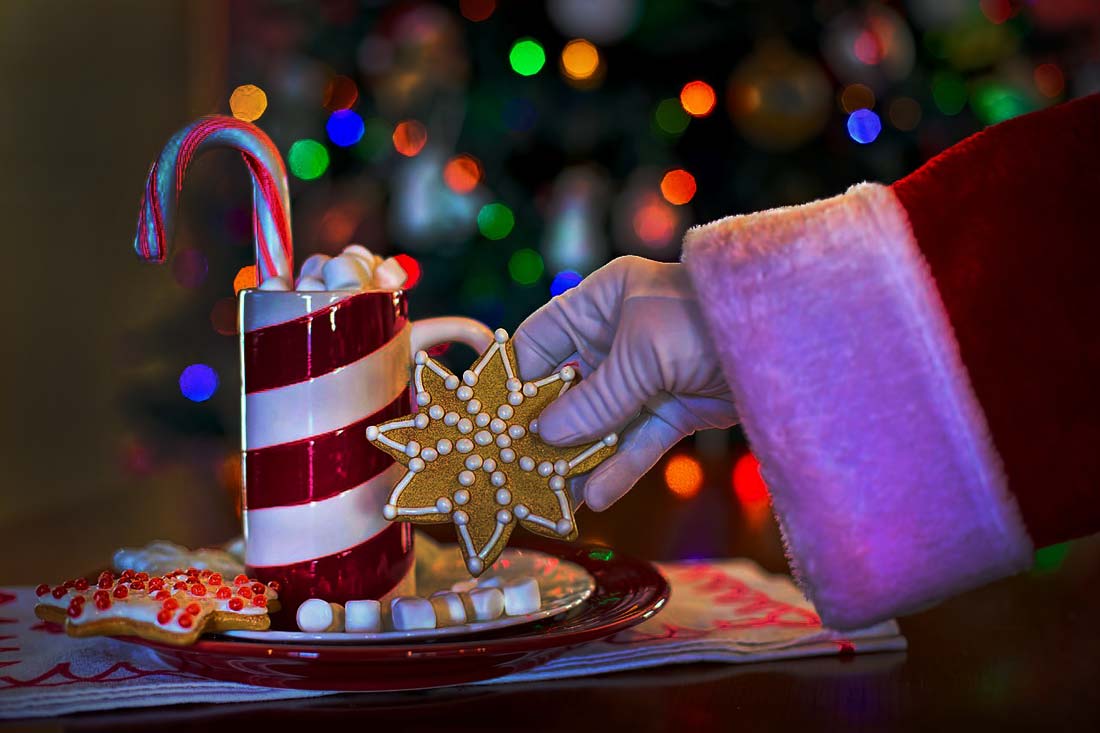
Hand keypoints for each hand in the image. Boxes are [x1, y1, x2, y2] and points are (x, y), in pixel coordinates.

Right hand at [512, 256, 736, 509]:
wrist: (792, 338)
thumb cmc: (707, 321)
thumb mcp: (643, 354)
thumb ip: (595, 399)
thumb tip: (542, 435)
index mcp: (602, 302)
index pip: (540, 341)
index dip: (515, 379)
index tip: (489, 421)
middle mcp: (618, 336)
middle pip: (567, 388)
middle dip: (544, 429)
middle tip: (513, 468)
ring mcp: (646, 375)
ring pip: (600, 422)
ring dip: (578, 458)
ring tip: (550, 497)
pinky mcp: (675, 407)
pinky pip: (637, 441)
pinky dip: (618, 467)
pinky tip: (595, 495)